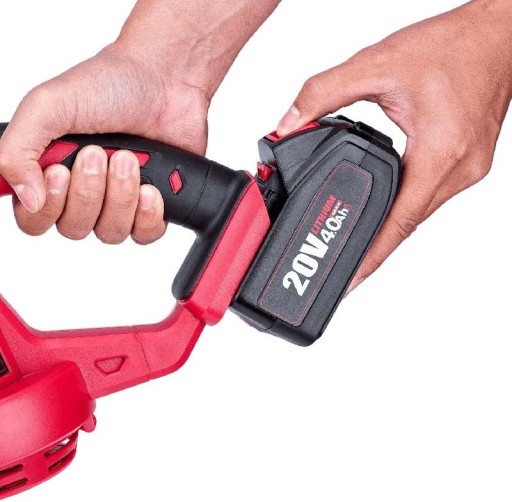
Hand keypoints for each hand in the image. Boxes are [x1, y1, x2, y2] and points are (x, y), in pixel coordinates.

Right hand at [0, 45, 207, 243]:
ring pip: (109, 233)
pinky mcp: (152, 206)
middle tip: (98, 154)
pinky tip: (151, 187)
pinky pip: (145, 234)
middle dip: (88, 193)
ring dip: (120, 197)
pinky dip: (147, 214)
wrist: (168, 79)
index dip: (46, 208)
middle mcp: (84, 191)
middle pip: (73, 228)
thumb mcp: (49, 105)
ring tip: (128, 157)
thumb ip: (19, 150)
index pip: (34, 218)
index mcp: (50, 170)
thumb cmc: (110, 84)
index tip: (60, 173)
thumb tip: (26, 197)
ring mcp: (119, 200)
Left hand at [276, 0, 511, 291]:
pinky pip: (427, 198)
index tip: (348, 282)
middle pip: (407, 226)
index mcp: (439, 153)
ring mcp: (467, 171)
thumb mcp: (378, 64)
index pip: (398, 223)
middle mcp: (459, 170)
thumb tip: (289, 123)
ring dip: (388, 229)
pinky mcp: (466, 164)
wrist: (499, 33)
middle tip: (341, 269)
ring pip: (418, 214)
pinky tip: (384, 210)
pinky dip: (402, 207)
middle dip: (373, 250)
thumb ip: (325, 92)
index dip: (370, 257)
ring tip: (357, 244)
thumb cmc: (453, 45)